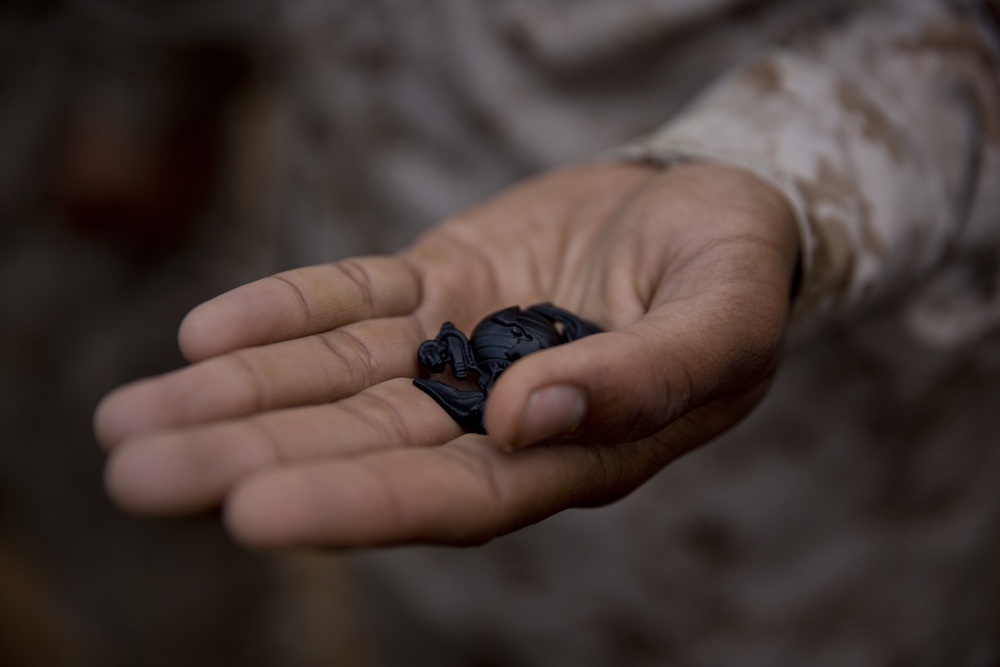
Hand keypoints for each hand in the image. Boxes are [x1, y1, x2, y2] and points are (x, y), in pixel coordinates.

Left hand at [95, 162, 799, 547]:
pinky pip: (352, 303)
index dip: (360, 506)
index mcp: (572, 450)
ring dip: (233, 399)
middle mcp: (498, 416)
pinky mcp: (437, 287)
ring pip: (333, 383)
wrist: (712, 206)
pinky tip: (205, 336)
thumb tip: (525, 416)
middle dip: (250, 462)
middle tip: (137, 473)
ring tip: (128, 422)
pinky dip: (283, 314)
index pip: (454, 495)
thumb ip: (648, 376)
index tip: (253, 514)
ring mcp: (459, 349)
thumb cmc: (737, 271)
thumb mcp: (727, 318)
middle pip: (363, 449)